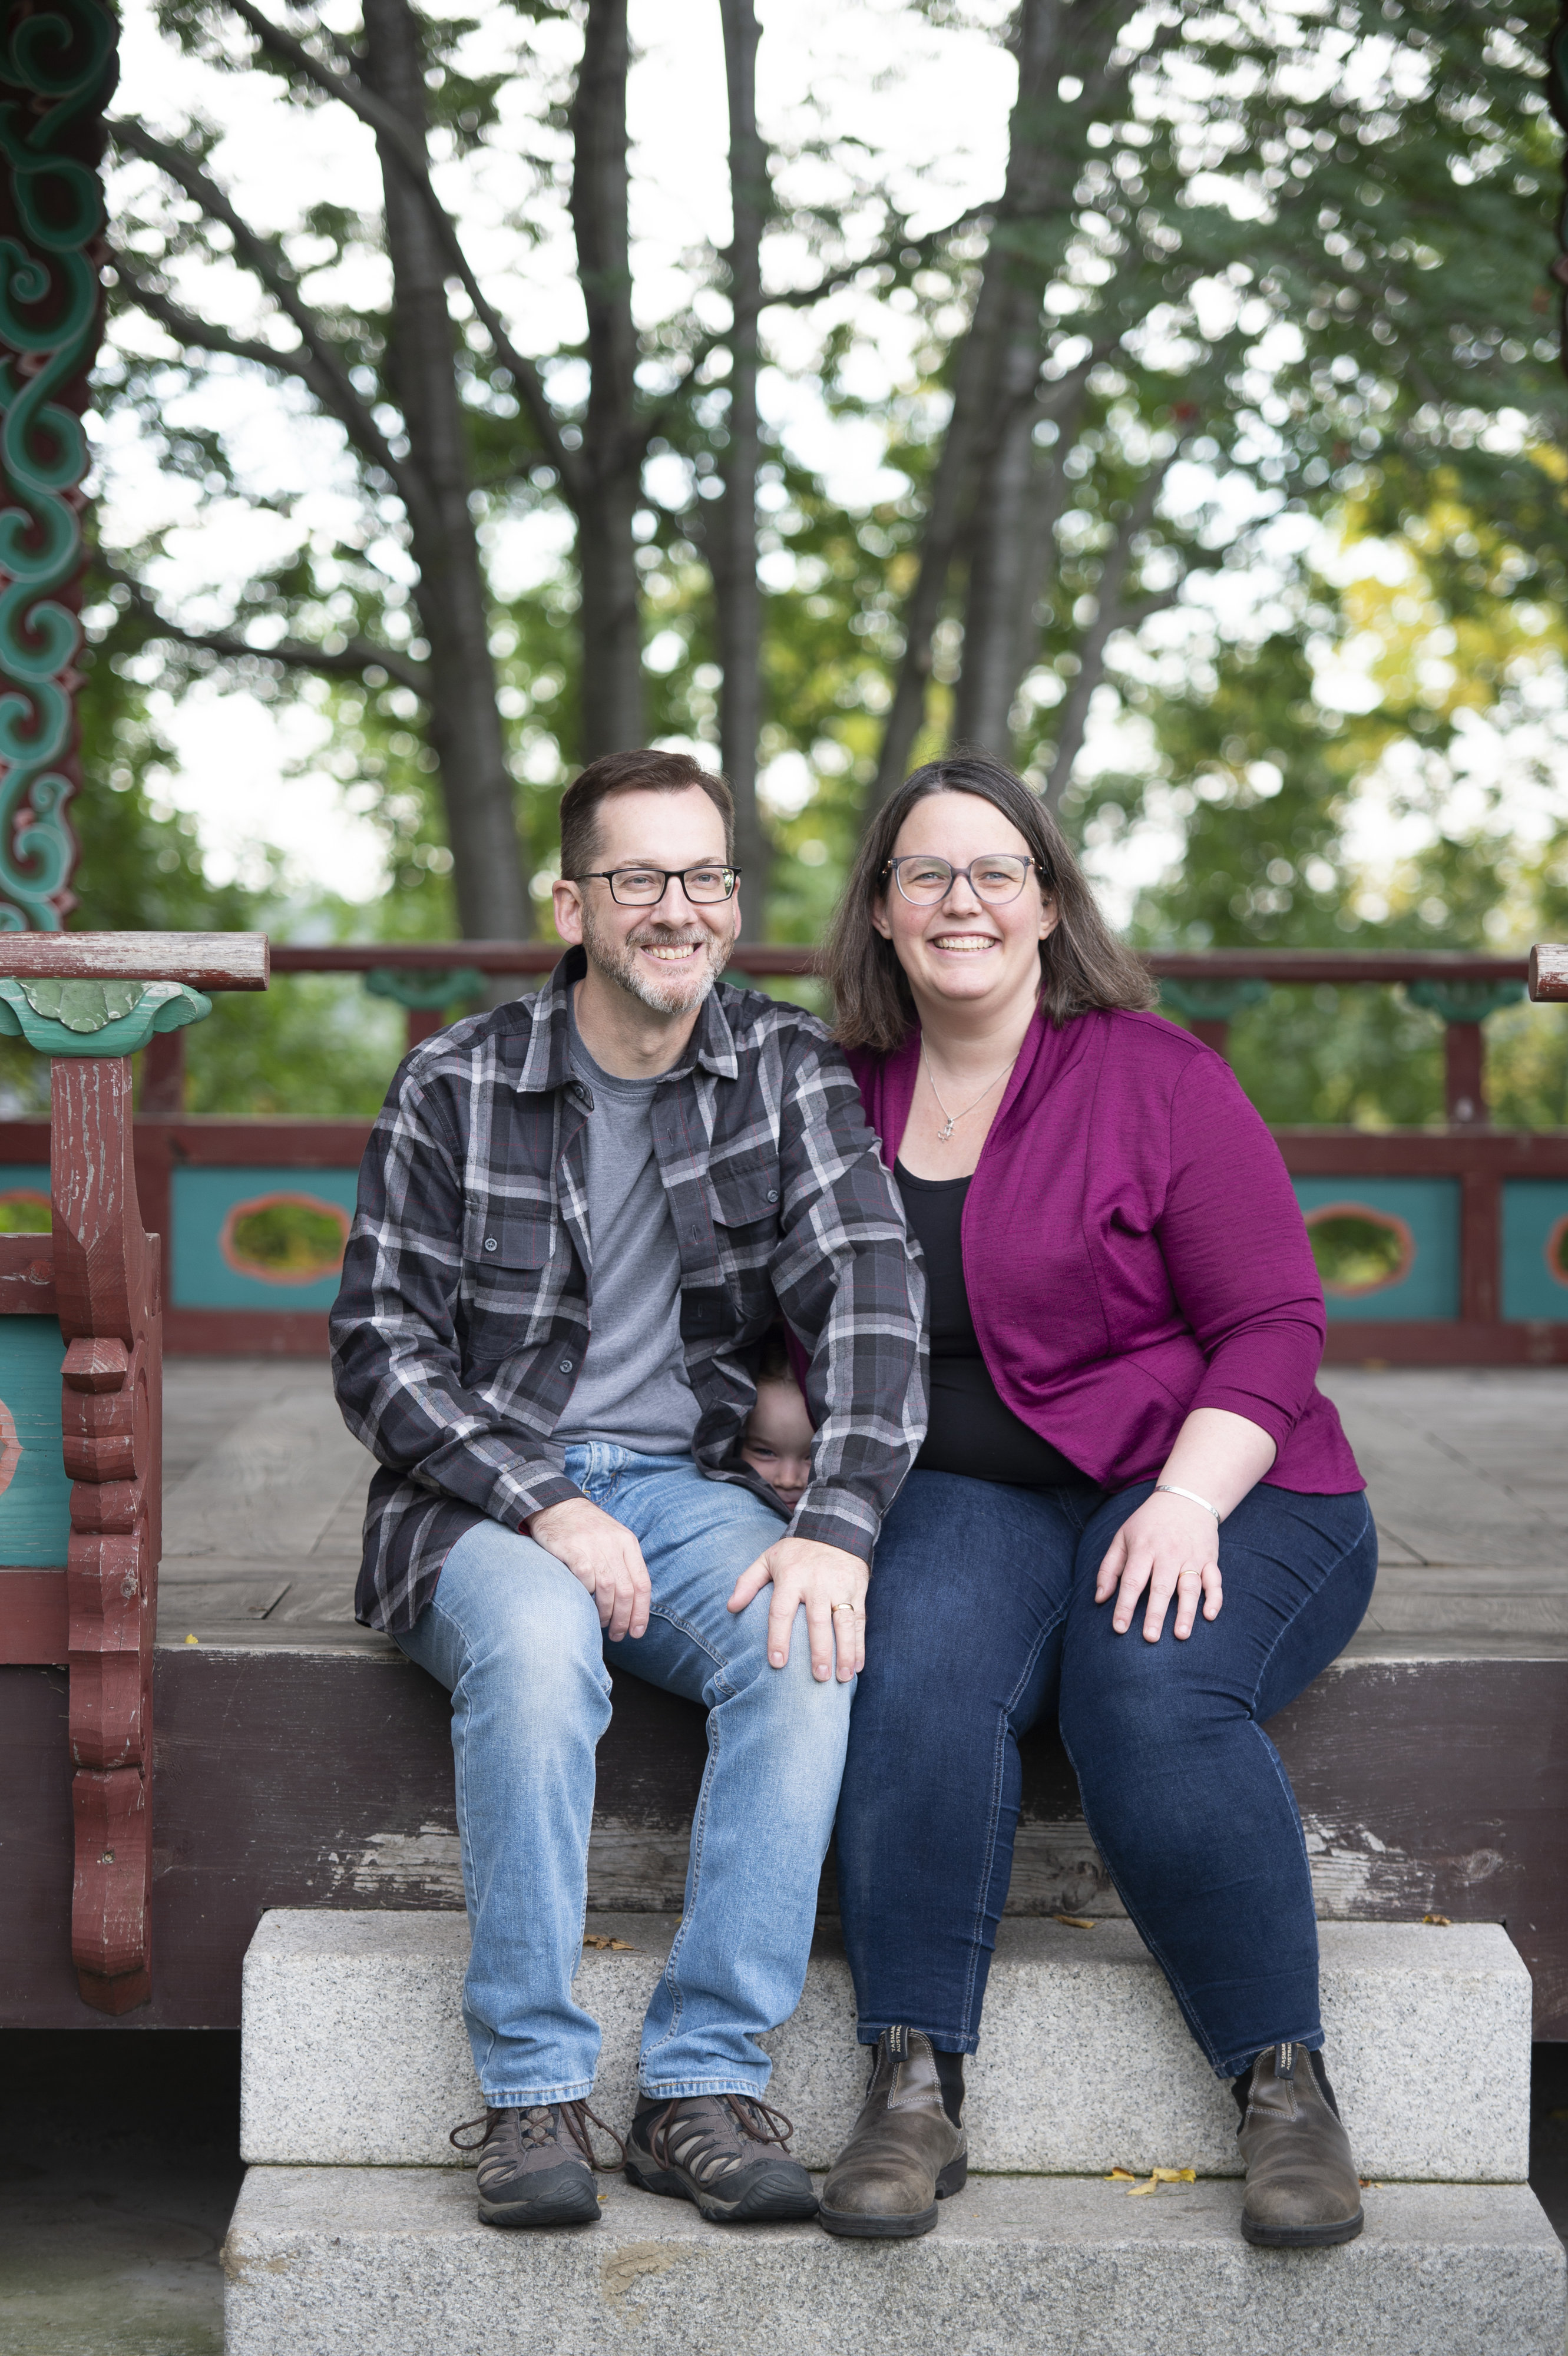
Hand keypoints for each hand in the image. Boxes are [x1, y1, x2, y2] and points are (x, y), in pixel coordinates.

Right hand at [526, 1497, 650, 1641]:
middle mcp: (614, 1543)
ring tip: (602, 1624)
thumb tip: (632, 1604)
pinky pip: (585, 1579)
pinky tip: (584, 1603)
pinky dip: (587, 1595)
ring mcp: (593, 1545)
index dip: (642, 1612)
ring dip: (606, 1613)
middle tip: (618, 1634)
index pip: (642, 1583)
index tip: (637, 1632)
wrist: (556, 1505)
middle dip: (624, 1619)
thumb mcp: (612, 1539)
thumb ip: (623, 1564)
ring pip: (608, 1589)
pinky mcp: (571, 1548)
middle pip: (627, 1590)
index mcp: (628, 1542)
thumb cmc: (586, 1529)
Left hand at [727, 1536, 866, 1682]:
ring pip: (844, 1623)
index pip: (782, 1611)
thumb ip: (747, 1582)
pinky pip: (860, 1620)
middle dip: (820, 1651)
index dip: (778, 1637)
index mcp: (791, 1577)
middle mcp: (817, 1584)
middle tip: (819, 1677)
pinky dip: (860, 1644)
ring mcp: (840, 1587)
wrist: (834, 1528)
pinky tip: (857, 1665)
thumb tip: (730, 1607)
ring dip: (846, 1651)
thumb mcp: (768, 1558)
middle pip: (818, 1621)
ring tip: (843, 1677)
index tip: (777, 1662)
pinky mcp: (857, 1591)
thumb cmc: (795, 1552)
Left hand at [1095, 1492, 1222, 1643]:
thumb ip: (1109, 1568)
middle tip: (1150, 1638)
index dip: (1124, 1605)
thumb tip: (1100, 1599)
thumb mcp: (1122, 1537)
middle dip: (1155, 1614)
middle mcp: (1168, 1553)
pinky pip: (1215, 1581)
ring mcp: (1191, 1556)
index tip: (1119, 1628)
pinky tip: (1209, 1615)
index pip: (1132, 1580)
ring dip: (1186, 1612)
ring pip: (1189, 1587)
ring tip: (1181, 1635)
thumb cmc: (1148, 1524)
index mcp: (1143, 1548)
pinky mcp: (1209, 1559)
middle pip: (1161, 1587)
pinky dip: (1214, 1598)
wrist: (1185, 1499)